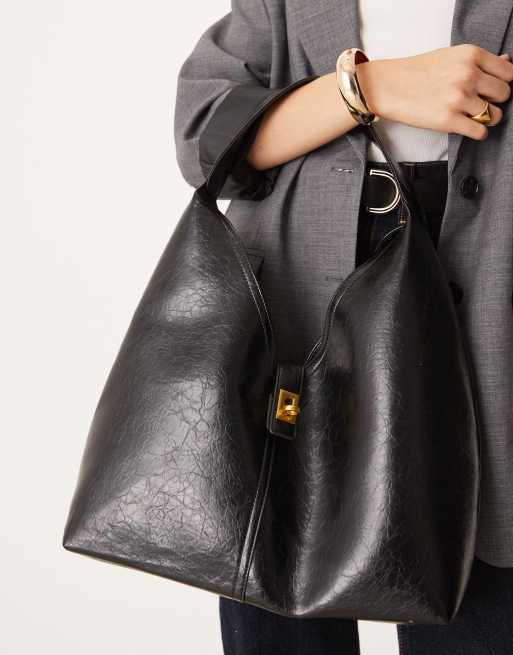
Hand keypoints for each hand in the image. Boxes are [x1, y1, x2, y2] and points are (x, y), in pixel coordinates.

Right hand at [356, 44, 512, 139]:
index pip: (507, 72)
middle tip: (481, 103)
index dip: (501, 82)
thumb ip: (478, 61)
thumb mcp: (450, 56)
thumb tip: (507, 61)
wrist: (388, 86)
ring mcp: (459, 98)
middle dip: (495, 101)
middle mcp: (468, 75)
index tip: (491, 89)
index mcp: (471, 55)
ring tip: (472, 117)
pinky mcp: (449, 120)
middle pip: (503, 94)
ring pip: (494, 115)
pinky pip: (480, 131)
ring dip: (486, 118)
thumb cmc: (417, 72)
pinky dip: (478, 133)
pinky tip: (467, 127)